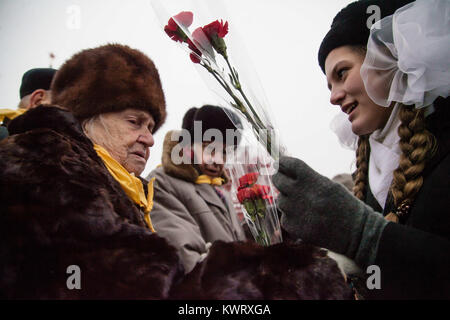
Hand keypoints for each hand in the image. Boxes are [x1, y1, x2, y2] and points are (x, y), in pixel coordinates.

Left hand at [272, 156, 387, 266]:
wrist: (356, 233)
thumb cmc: (345, 206)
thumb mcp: (330, 185)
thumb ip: (309, 178)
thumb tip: (288, 170)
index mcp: (314, 181)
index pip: (289, 164)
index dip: (283, 162)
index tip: (280, 163)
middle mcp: (302, 195)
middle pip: (278, 180)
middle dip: (279, 178)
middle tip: (283, 181)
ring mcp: (296, 212)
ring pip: (280, 200)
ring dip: (287, 200)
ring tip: (302, 205)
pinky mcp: (294, 227)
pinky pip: (284, 217)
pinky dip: (291, 217)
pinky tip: (304, 219)